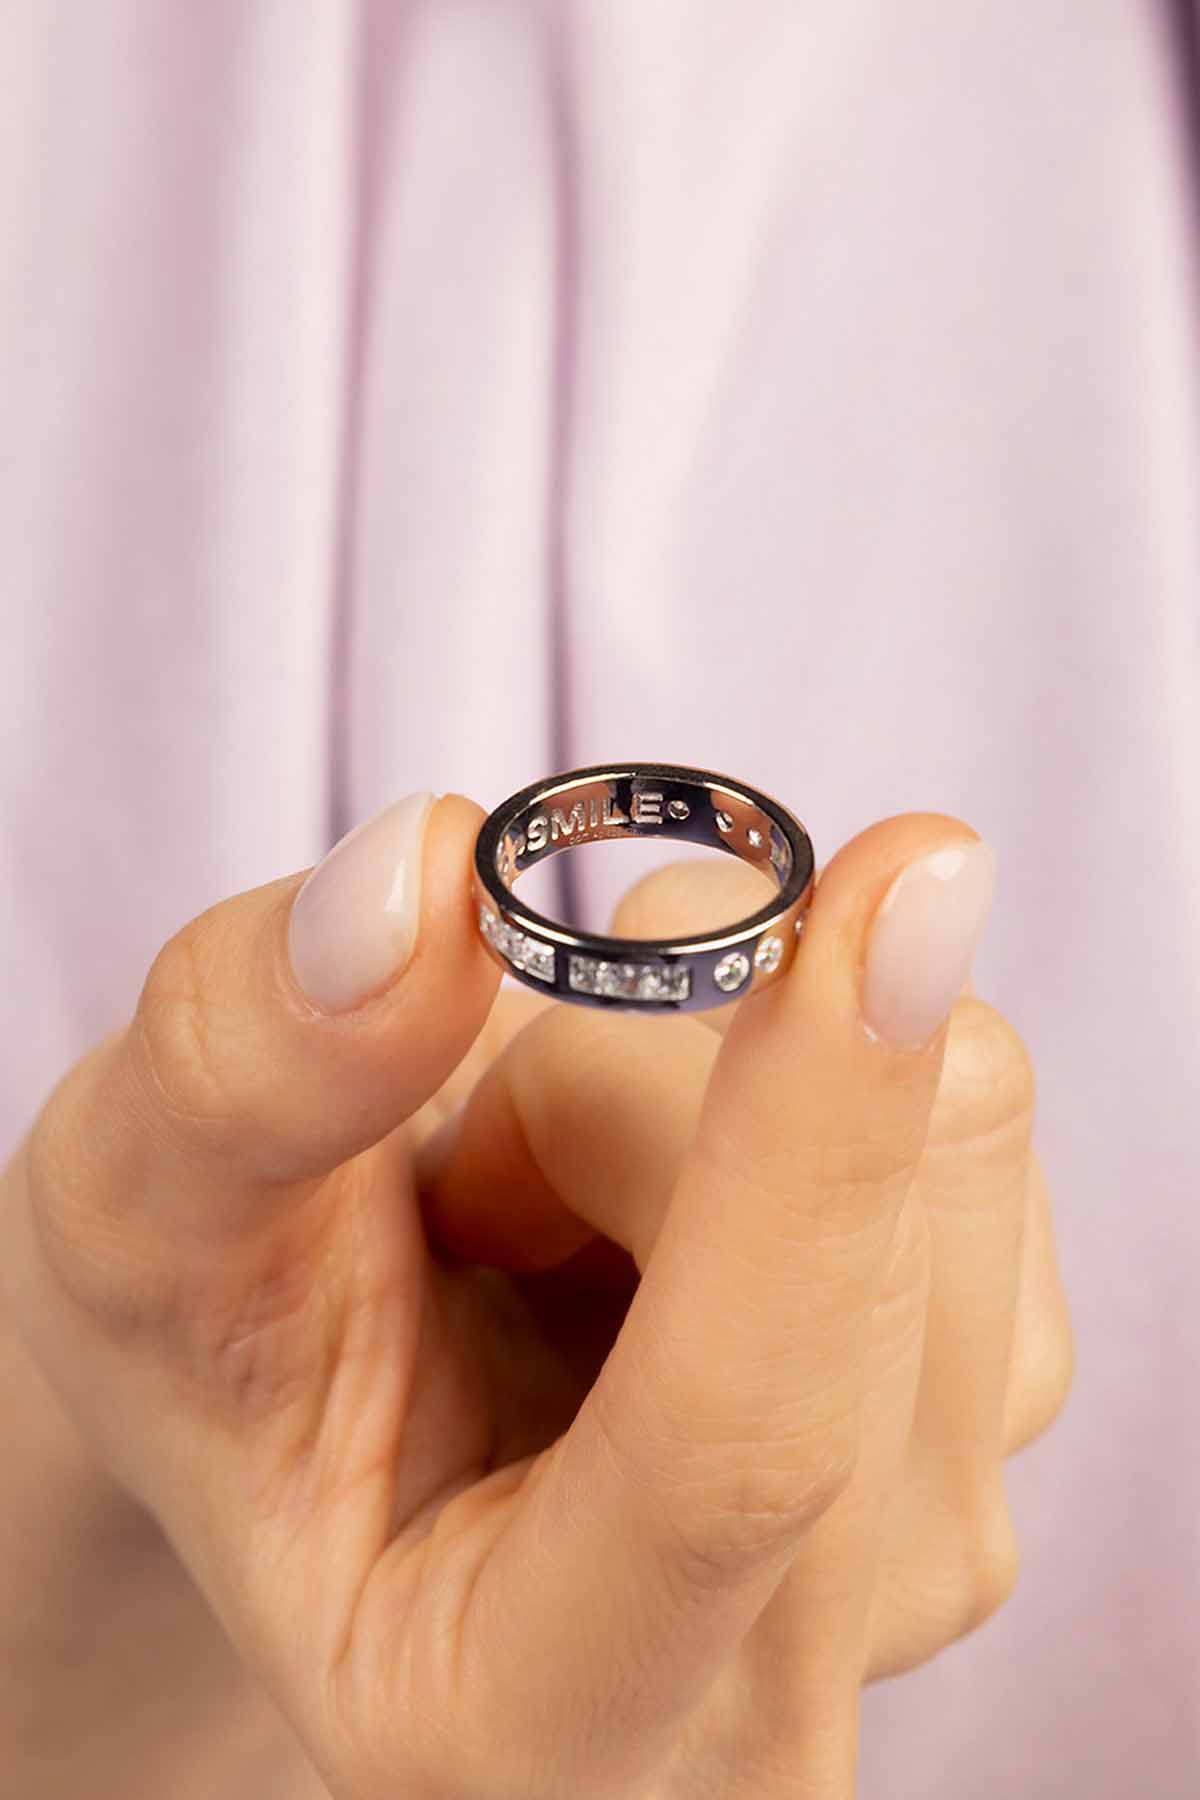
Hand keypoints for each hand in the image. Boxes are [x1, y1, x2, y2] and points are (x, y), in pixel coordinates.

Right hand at [1, 793, 1072, 1798]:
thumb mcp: (140, 1215)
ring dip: (712, 1064)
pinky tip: (666, 1187)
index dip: (810, 1154)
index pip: (739, 1446)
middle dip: (635, 1080)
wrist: (320, 1393)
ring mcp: (930, 1539)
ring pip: (951, 1141)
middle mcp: (784, 1681)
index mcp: (532, 1714)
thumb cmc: (212, 1343)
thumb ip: (249, 1069)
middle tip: (470, 1149)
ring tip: (551, 1193)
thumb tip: (431, 877)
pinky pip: (977, 1112)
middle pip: (868, 1246)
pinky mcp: (1005, 1395)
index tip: (891, 882)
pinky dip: (803, 1067)